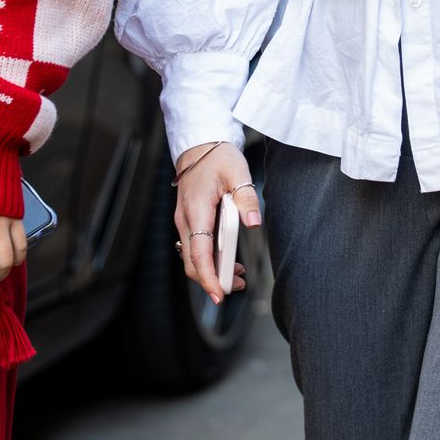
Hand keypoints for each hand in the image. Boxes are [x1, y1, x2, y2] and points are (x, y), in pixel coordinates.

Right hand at [174, 142, 261, 305]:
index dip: (209, 277)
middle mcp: (185, 220)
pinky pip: (195, 246)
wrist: (200, 145)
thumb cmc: (217, 156)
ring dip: (212, 270)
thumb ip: (246, 198)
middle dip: (212, 279)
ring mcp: (184, 221)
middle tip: (237, 286)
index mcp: (196, 210)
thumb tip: (254, 222)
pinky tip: (228, 259)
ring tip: (239, 276)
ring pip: (193, 256)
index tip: (219, 295)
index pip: (199, 253)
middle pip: (192, 262)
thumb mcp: (237, 172)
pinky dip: (209, 258)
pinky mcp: (189, 220)